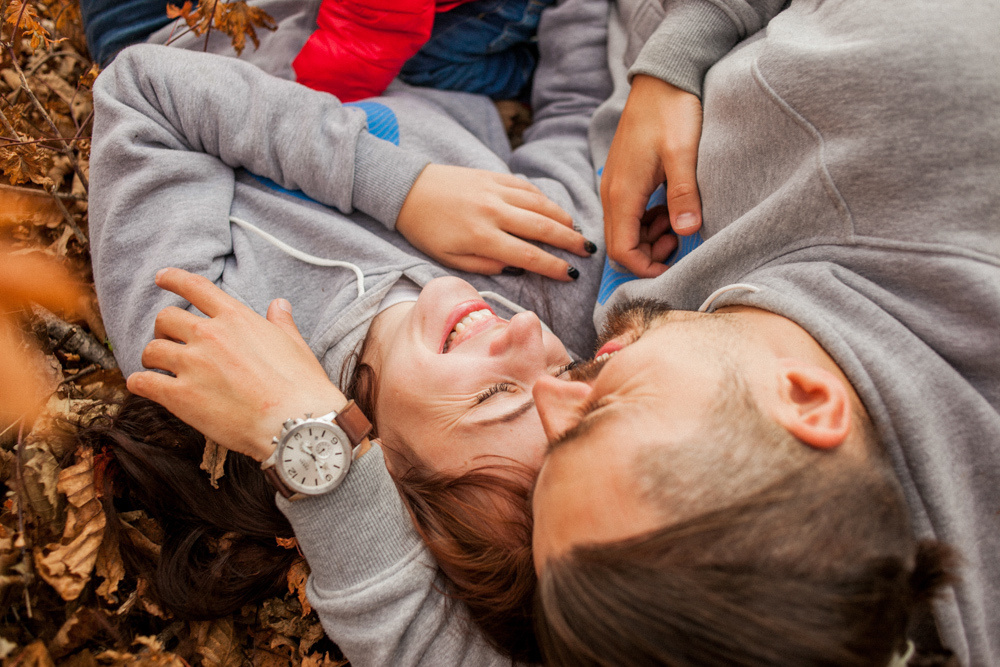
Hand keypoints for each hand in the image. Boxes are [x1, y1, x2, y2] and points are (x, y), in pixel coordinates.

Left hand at [126, 268, 346, 460]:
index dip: (174, 279)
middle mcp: (209, 335)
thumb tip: (279, 305)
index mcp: (236, 318)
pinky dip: (140, 383)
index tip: (161, 278)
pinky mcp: (180, 396)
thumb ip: (281, 323)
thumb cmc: (301, 386)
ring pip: (151, 349)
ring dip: (151, 358)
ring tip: (158, 368)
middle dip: (163, 328)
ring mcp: (192, 364)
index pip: (196, 288)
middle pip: (166, 318)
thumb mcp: (296, 345)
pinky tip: (144, 387)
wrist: (295, 422)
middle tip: (169, 341)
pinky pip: (143, 382)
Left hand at [396, 164, 594, 280]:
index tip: (570, 274)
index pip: (528, 255)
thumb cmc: (427, 231)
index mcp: (481, 237)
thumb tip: (517, 267)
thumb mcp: (449, 260)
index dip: (553, 266)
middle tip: (588, 252)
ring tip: (577, 232)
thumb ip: (484, 266)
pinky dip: (545, 199)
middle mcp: (493, 212)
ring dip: (563, 219)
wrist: (407, 190)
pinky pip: (527, 188)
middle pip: (542, 228)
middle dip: (569, 242)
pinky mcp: (494, 176)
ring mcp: (495, 190)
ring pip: (540, 204)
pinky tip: (555, 210)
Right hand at [602, 75, 702, 277]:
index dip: (646, 268)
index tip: (675, 264)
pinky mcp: (623, 178)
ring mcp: (615, 185)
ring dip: (650, 237)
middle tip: (681, 238)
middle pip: (621, 245)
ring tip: (679, 220)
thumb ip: (684, 195)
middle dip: (650, 253)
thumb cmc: (672, 111)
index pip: (622, 251)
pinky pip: (629, 214)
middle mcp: (612, 192)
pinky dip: (648, 221)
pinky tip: (670, 207)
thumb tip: (686, 232)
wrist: (662, 78)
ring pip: (625, 231)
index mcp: (623, 192)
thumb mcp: (684, 153)